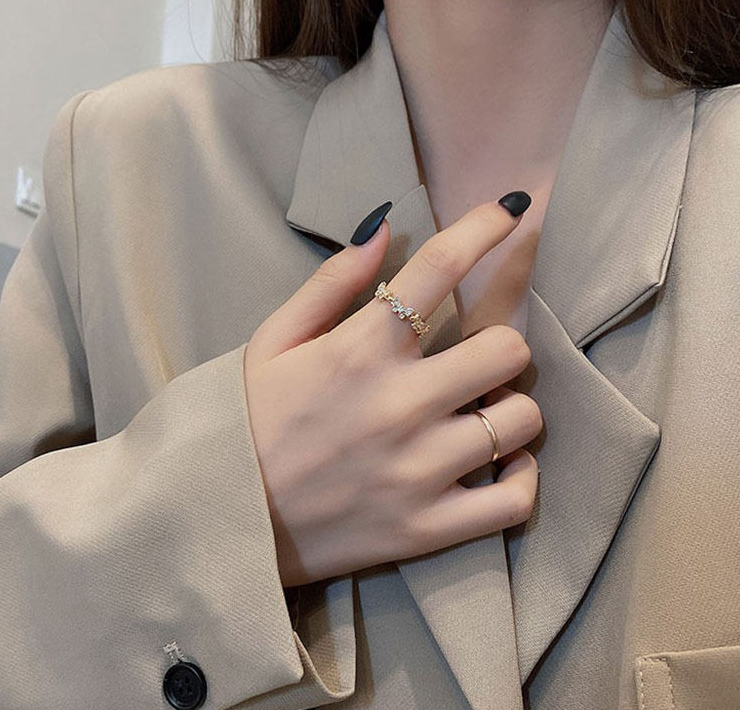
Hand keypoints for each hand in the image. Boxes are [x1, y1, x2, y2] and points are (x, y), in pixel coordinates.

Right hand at [244, 197, 540, 587]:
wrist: (218, 520)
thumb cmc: (248, 421)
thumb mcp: (272, 341)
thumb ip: (330, 283)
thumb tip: (382, 228)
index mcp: (358, 350)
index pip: (439, 267)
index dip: (485, 227)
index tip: (511, 211)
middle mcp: (398, 404)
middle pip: (508, 348)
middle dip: (500, 344)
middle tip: (477, 357)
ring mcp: (418, 471)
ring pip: (522, 420)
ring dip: (509, 408)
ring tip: (479, 411)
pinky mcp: (427, 528)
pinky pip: (514, 500)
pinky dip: (521, 478)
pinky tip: (501, 464)